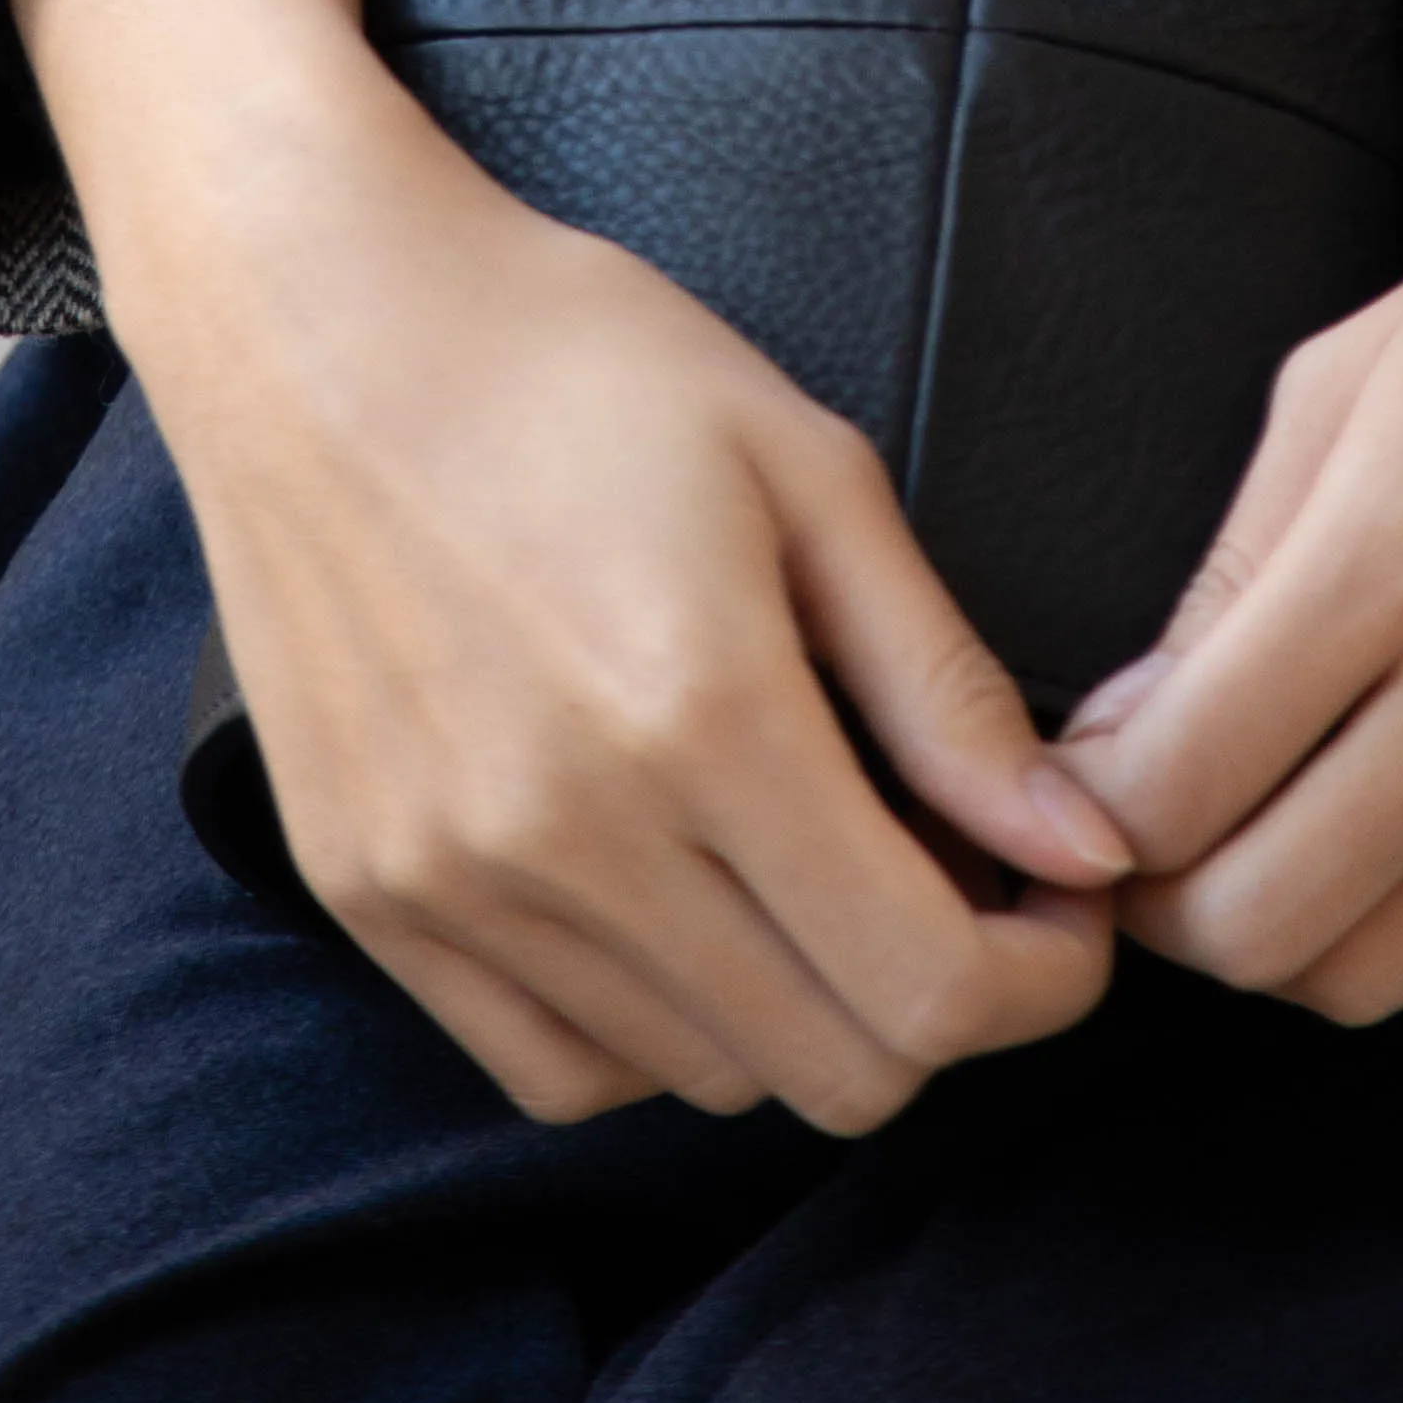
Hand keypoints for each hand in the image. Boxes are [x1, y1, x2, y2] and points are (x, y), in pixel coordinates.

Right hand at [14, 0, 1125, 1133]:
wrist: (315, 321)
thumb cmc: (571, 360)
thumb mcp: (807, 469)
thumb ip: (946, 684)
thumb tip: (1086, 855)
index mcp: (703, 717)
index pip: (931, 990)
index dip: (1045, 980)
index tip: (1061, 906)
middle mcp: (571, 834)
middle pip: (836, 1071)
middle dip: (943, 997)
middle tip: (952, 878)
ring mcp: (455, 882)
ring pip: (706, 1081)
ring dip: (800, 1007)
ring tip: (804, 861)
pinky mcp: (373, 896)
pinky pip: (556, 1069)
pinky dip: (651, 1031)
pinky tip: (678, 904)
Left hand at [1055, 0, 1402, 1023]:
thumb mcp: (1353, 364)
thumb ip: (1234, 557)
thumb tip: (1141, 710)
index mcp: (1394, 558)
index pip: (1175, 787)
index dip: (1085, 813)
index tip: (1068, 777)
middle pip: (1260, 926)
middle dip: (1161, 903)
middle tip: (1140, 835)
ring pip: (1376, 977)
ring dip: (1282, 938)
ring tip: (1255, 845)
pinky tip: (1378, 845)